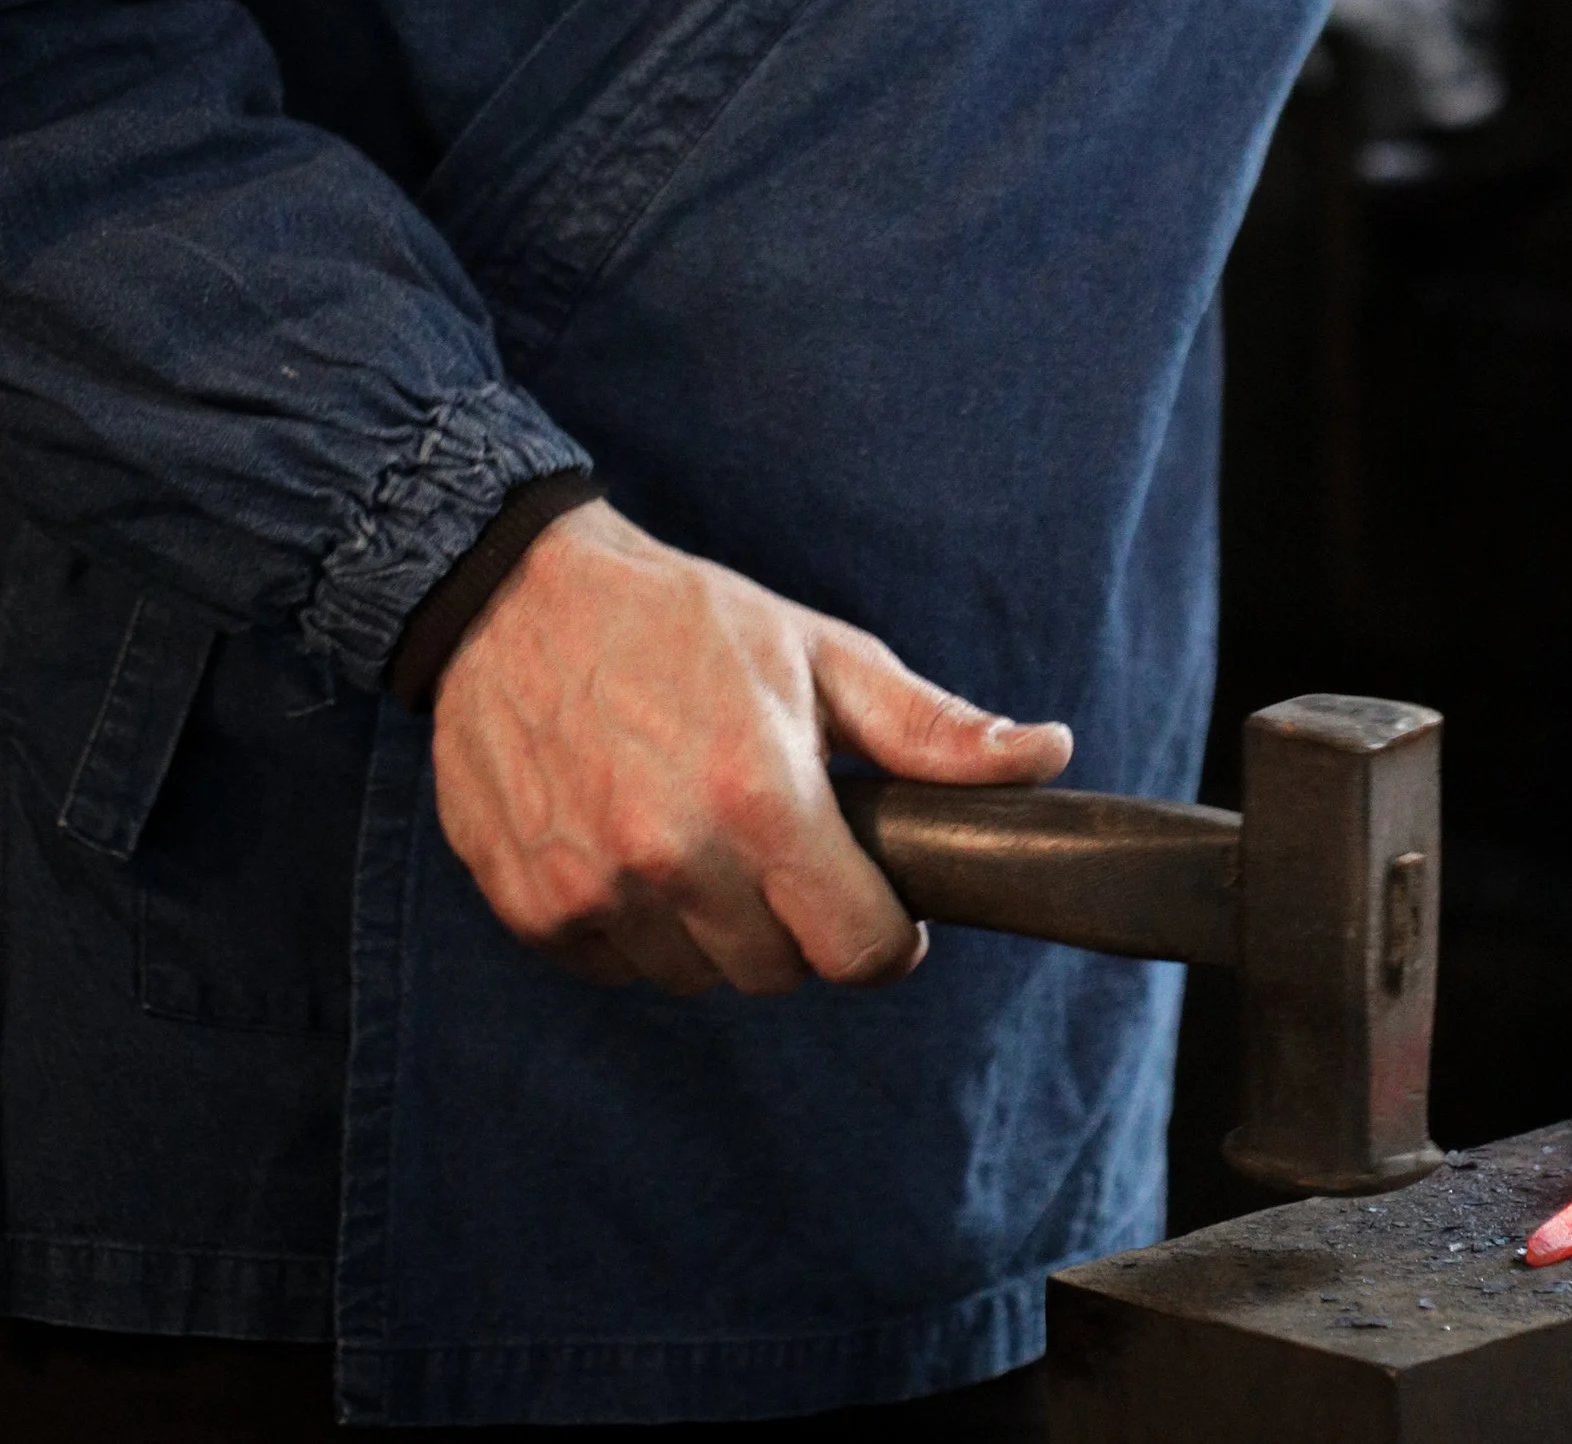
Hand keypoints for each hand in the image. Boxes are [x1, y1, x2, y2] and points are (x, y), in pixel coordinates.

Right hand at [431, 498, 1071, 996]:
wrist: (516, 599)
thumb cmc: (681, 619)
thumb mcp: (819, 653)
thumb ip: (930, 728)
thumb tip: (1047, 755)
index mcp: (760, 797)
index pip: (857, 951)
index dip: (883, 938)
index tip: (878, 904)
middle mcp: (674, 858)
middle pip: (779, 974)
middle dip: (798, 924)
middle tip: (781, 846)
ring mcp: (595, 892)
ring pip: (698, 979)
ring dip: (715, 929)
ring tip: (703, 834)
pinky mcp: (534, 911)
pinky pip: (621, 969)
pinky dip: (640, 928)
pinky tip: (636, 845)